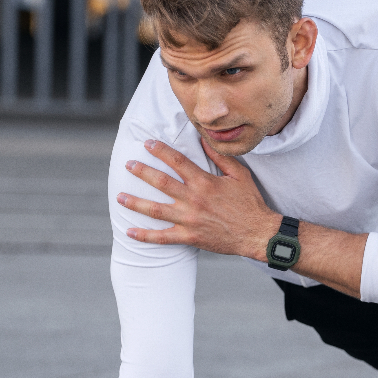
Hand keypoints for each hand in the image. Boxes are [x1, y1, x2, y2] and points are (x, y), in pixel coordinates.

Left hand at [118, 139, 278, 260]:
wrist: (257, 233)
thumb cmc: (250, 203)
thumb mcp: (239, 175)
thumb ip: (220, 157)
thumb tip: (204, 140)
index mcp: (205, 183)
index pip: (178, 161)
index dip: (161, 151)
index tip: (147, 143)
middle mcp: (194, 200)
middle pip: (161, 183)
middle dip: (142, 172)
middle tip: (128, 165)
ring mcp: (190, 220)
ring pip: (156, 210)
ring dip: (136, 203)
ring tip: (120, 197)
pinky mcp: (190, 237)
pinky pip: (163, 238)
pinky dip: (145, 236)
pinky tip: (130, 232)